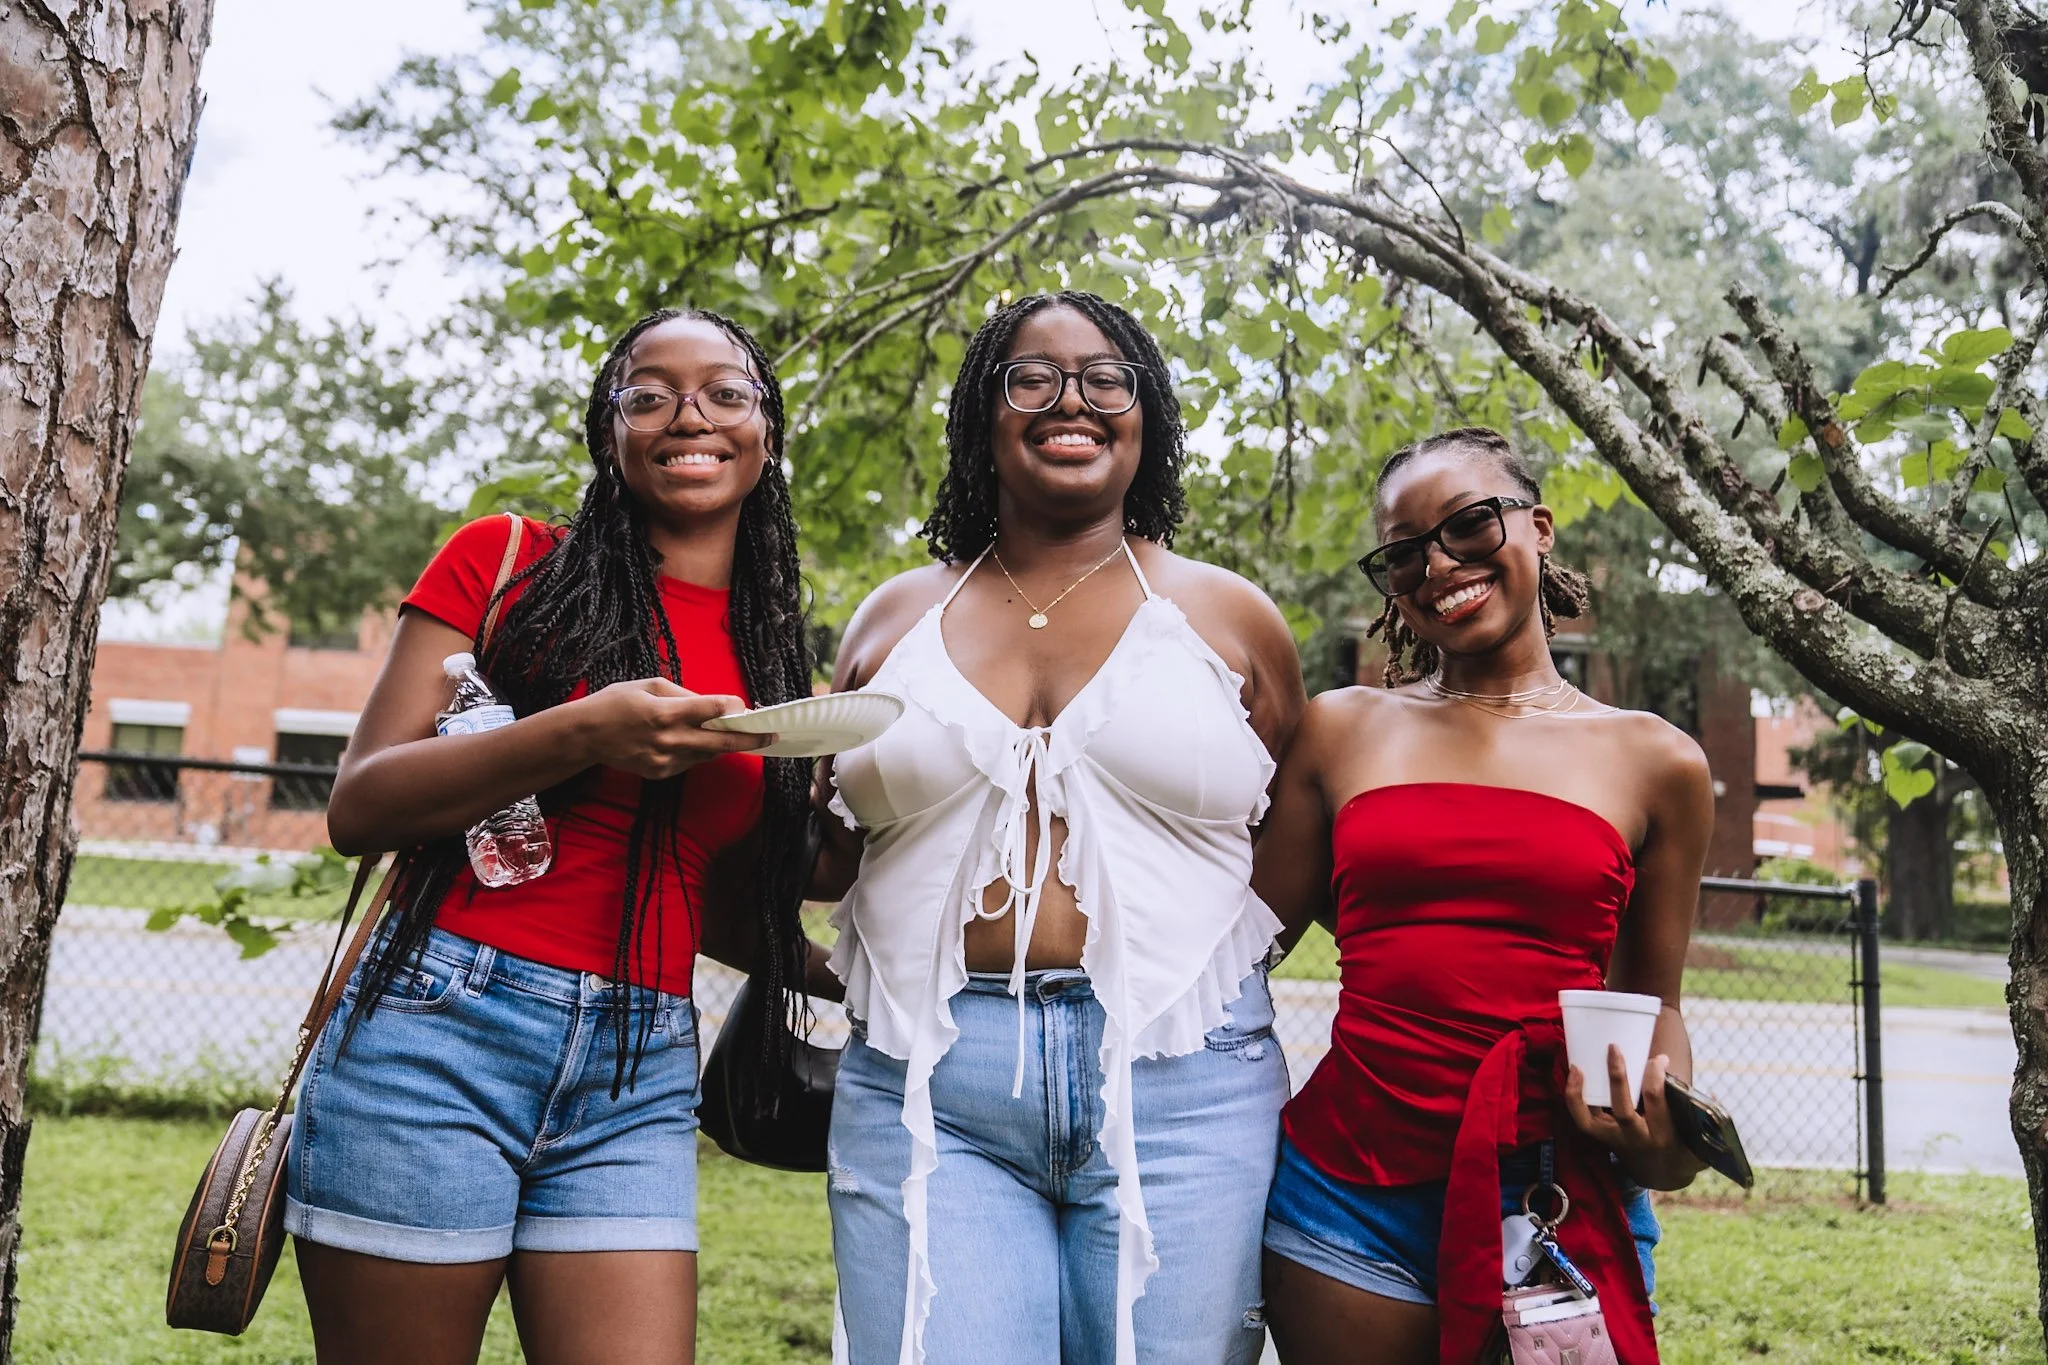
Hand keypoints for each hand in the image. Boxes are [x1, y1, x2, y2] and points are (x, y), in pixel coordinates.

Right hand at [578, 678, 773, 779]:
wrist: (586, 735)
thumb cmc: (617, 703)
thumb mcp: (649, 685)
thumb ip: (684, 694)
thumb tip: (713, 703)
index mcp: (665, 713)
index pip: (710, 710)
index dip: (732, 708)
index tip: (745, 707)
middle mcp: (668, 740)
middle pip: (720, 741)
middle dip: (749, 740)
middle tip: (772, 737)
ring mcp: (665, 760)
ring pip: (707, 753)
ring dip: (722, 744)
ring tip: (738, 734)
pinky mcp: (660, 773)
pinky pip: (690, 762)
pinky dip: (698, 750)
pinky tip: (694, 740)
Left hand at [1563, 1047, 1700, 1188]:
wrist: (1662, 1175)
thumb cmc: (1684, 1149)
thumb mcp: (1701, 1141)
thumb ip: (1709, 1121)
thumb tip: (1713, 1095)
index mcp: (1664, 1135)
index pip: (1657, 1102)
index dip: (1655, 1075)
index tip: (1659, 1057)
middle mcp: (1637, 1138)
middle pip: (1623, 1110)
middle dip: (1618, 1077)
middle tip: (1614, 1047)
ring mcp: (1616, 1140)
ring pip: (1592, 1120)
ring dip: (1582, 1093)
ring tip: (1578, 1065)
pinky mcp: (1602, 1137)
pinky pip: (1582, 1120)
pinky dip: (1573, 1098)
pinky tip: (1574, 1073)